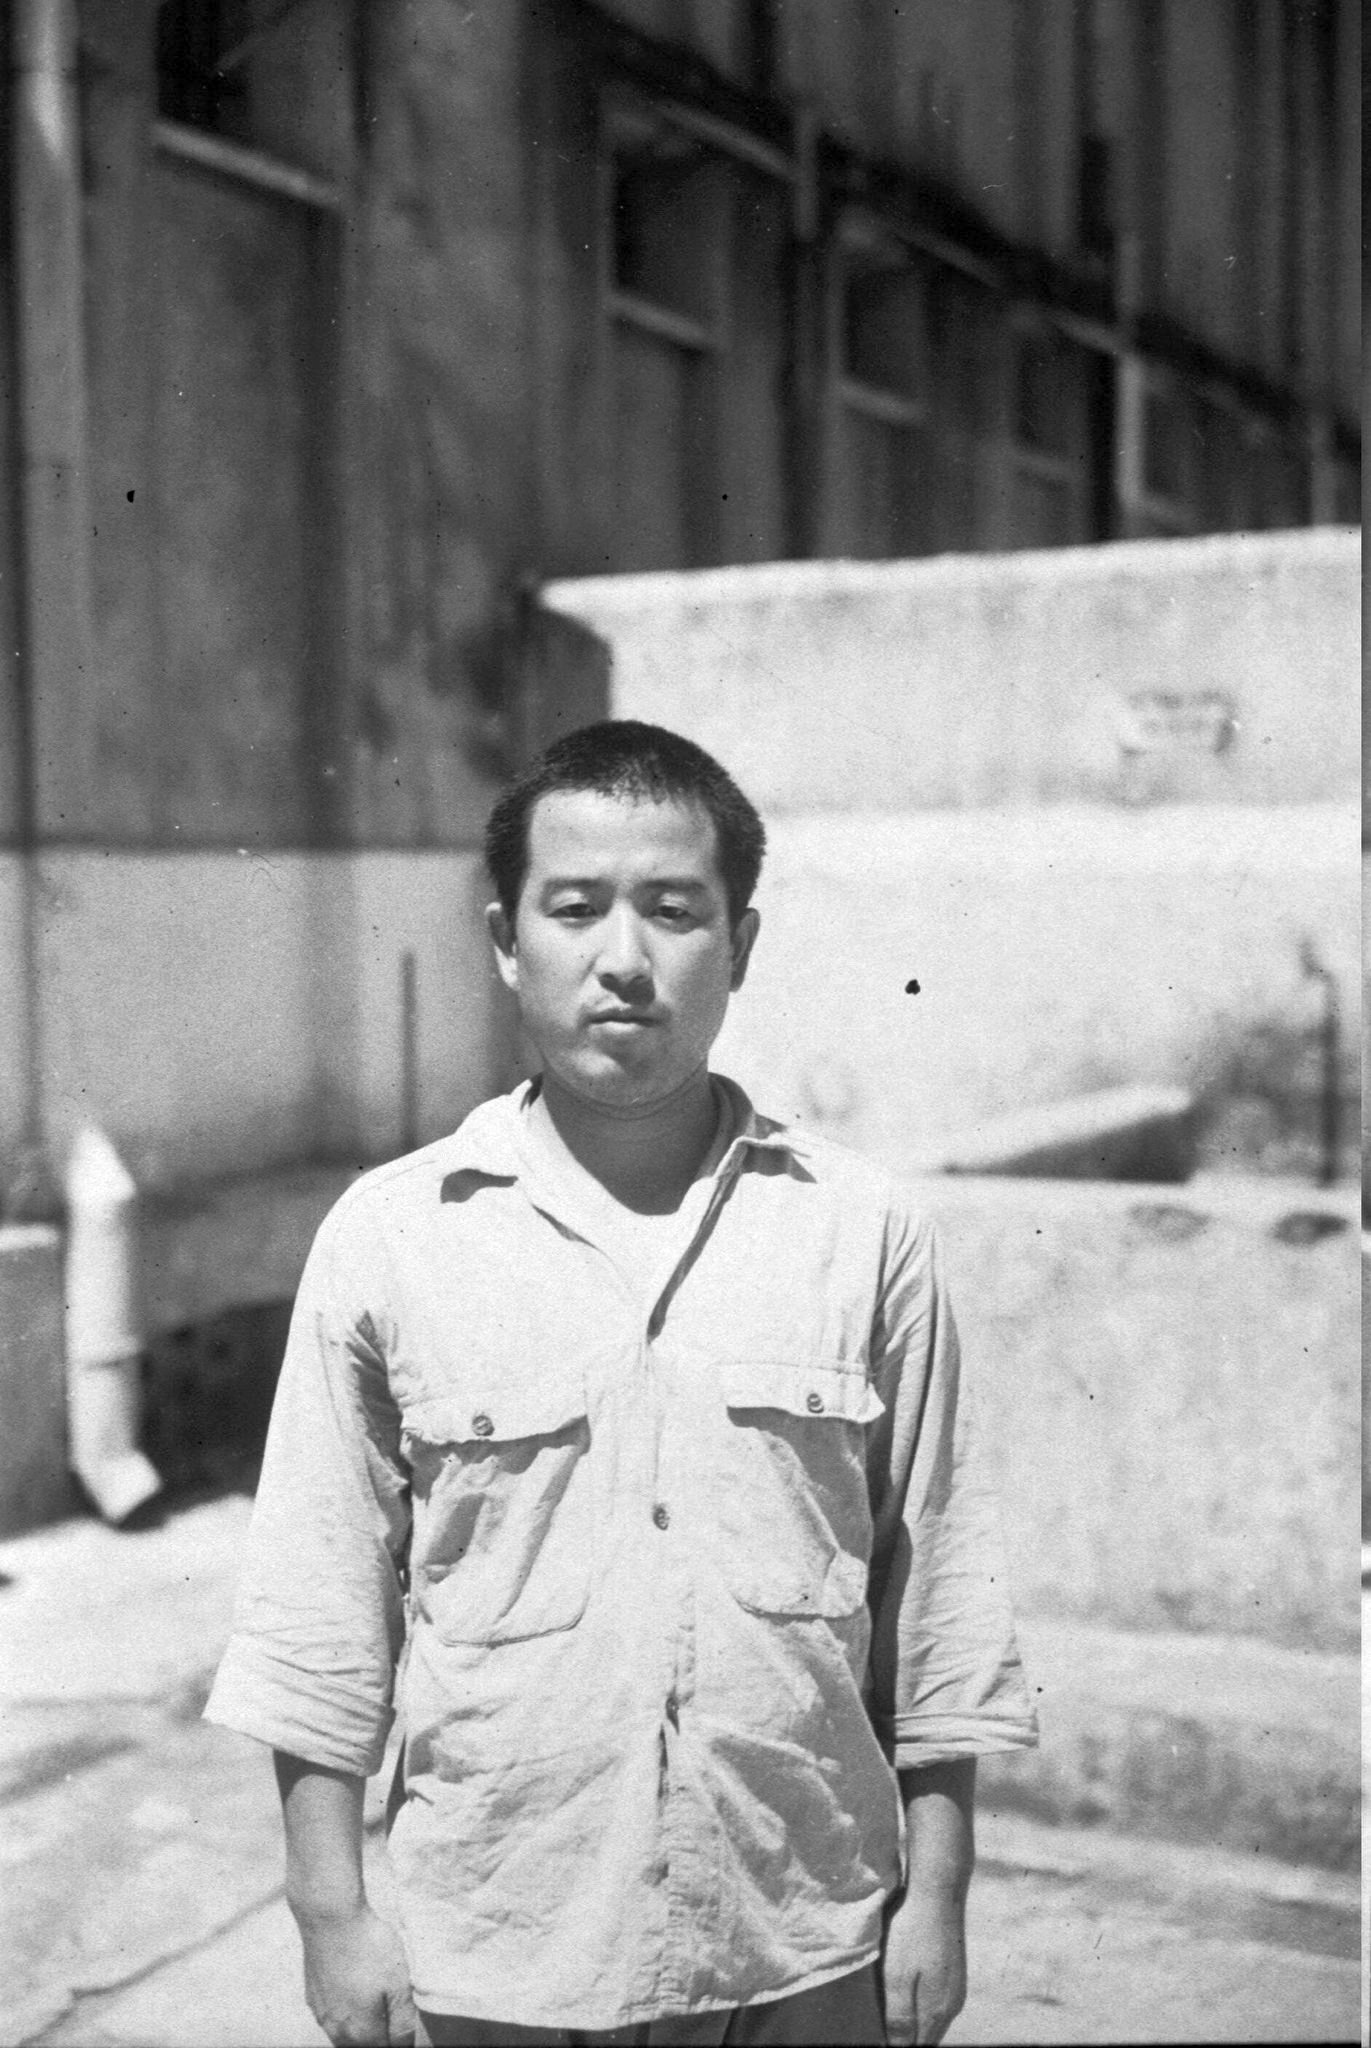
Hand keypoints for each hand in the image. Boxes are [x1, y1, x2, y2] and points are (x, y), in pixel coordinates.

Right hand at [294, 1901, 416, 2046]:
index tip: (404, 2027)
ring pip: (345, 2034)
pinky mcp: (313, 1995)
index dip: (398, 2042)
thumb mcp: (399, 1983)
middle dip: (379, 2037)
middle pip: (363, 2046)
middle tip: (393, 2017)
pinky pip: (332, 2015)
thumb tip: (404, 2044)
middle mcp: (337, 2029)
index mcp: (361, 2032)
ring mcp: (322, 2013)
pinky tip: (354, 1991)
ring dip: (361, 2028)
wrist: (330, 1918)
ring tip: (376, 2003)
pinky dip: (345, 2012)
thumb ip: (403, 2021)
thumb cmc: (367, 1946)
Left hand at [880, 1885, 967, 2045]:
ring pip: (933, 2018)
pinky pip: (936, 2000)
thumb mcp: (897, 1976)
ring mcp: (955, 1985)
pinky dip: (920, 2005)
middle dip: (907, 2039)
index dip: (900, 2047)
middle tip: (880, 2031)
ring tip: (890, 2018)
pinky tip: (906, 1993)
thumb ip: (899, 2017)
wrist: (938, 1890)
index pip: (919, 2047)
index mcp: (938, 2011)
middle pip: (928, 2036)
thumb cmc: (912, 1931)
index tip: (879, 2041)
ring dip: (914, 2022)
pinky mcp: (953, 1968)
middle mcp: (952, 2003)